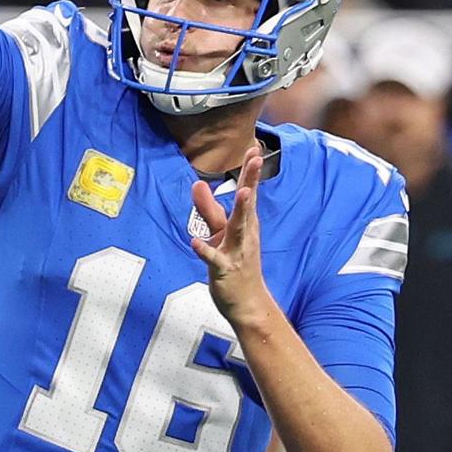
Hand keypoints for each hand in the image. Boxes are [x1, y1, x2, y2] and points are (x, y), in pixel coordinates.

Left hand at [189, 167, 276, 331]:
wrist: (248, 304)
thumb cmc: (236, 264)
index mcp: (246, 223)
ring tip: (244, 193)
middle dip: (252, 180)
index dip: (251, 170)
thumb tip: (197, 184)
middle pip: (248, 204)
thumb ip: (208, 209)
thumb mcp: (220, 233)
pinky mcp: (224, 270)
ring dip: (242, 210)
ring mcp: (237, 251)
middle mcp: (245, 233)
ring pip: (238, 228)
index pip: (249, 191)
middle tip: (256, 159)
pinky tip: (195, 242)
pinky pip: (214, 259)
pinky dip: (205, 250)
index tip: (255, 147)